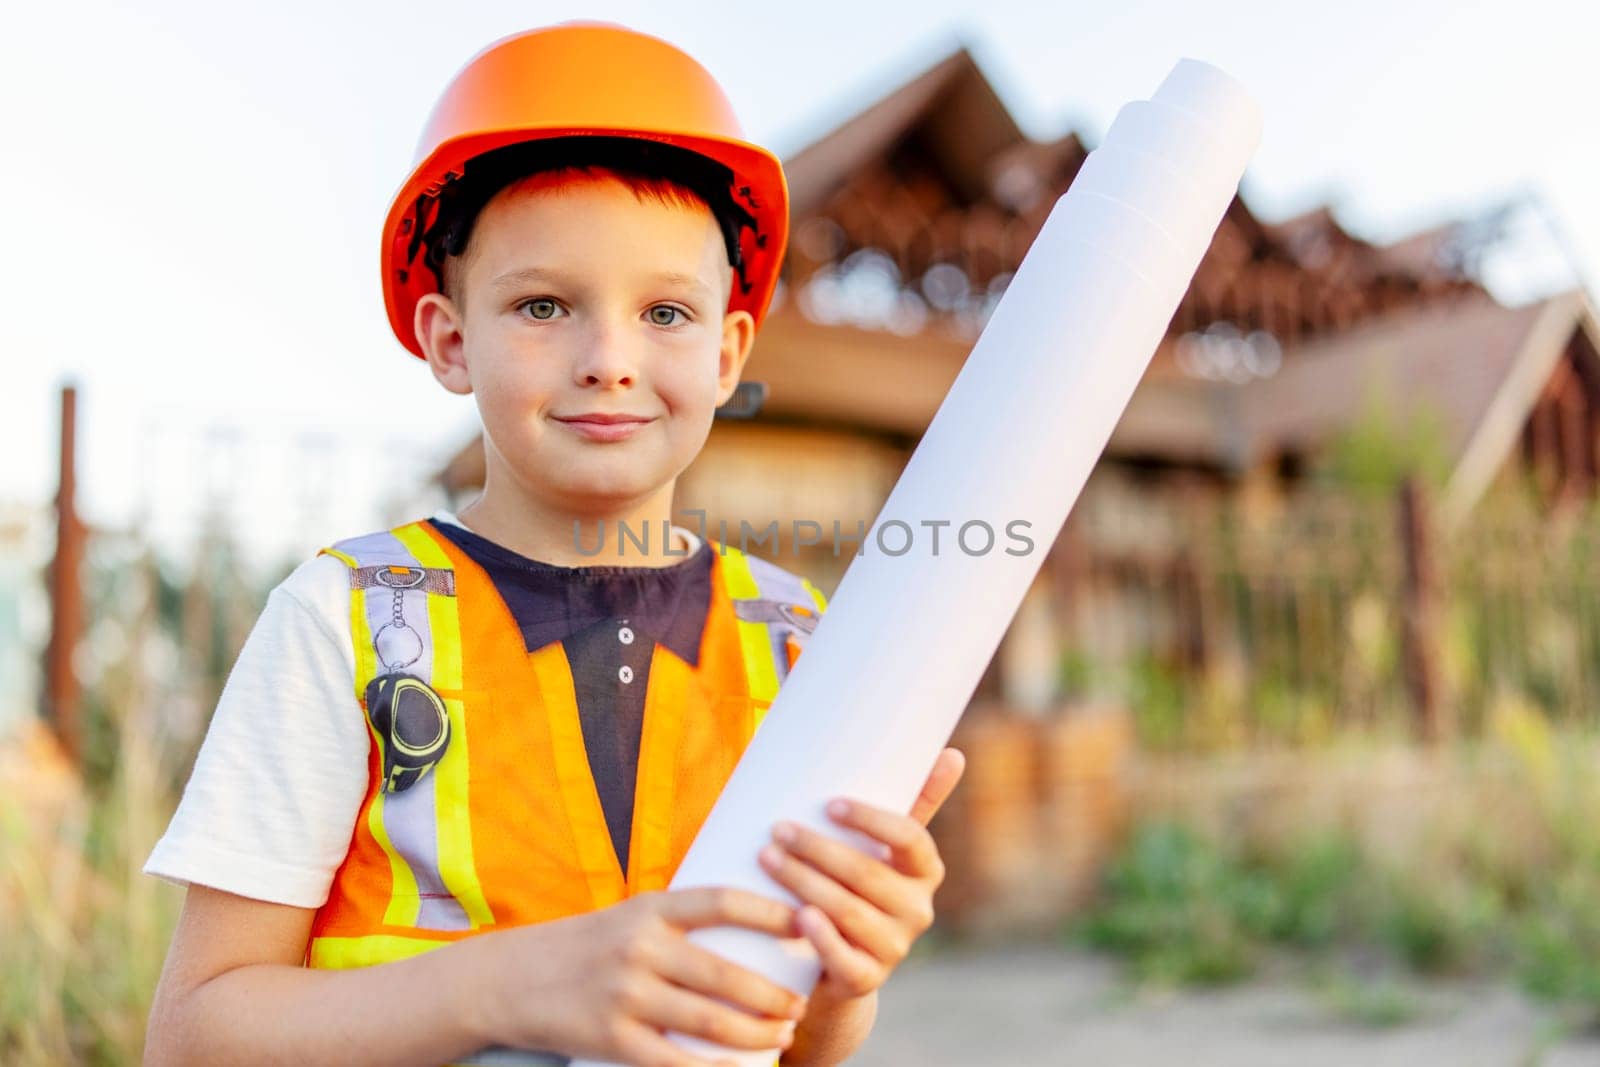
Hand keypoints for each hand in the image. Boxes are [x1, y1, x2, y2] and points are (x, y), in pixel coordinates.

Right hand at [483, 887, 809, 1066]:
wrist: (510, 979)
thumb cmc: (586, 946)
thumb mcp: (630, 916)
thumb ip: (681, 923)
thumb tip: (754, 931)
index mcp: (649, 908)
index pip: (722, 903)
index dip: (771, 912)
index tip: (808, 923)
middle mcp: (638, 948)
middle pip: (725, 974)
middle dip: (771, 995)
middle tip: (798, 1005)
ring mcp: (624, 996)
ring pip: (709, 1022)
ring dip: (755, 1033)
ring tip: (781, 1035)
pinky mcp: (612, 1040)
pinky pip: (676, 1062)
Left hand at [757, 746, 966, 1001]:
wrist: (839, 964)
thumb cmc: (858, 886)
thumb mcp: (885, 848)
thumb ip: (915, 801)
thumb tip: (954, 753)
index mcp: (925, 870)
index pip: (910, 837)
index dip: (871, 820)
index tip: (829, 804)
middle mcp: (918, 910)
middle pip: (867, 874)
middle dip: (818, 849)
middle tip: (777, 829)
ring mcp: (894, 948)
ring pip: (848, 911)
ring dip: (804, 882)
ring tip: (767, 858)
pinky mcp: (865, 981)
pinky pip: (843, 959)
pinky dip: (821, 937)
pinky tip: (797, 915)